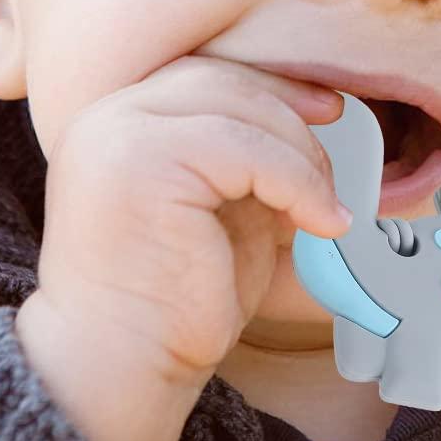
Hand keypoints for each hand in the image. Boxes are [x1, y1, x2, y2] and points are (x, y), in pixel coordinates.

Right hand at [15, 55, 348, 440]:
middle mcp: (107, 117)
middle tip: (333, 171)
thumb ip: (247, 164)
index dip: (271, 87)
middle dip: (292, 117)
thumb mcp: (220, 210)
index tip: (325, 110)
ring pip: (240, 109)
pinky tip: (319, 222)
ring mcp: (119, 134)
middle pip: (222, 81)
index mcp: (116, 122)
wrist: (121, 364)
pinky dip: (299, 182)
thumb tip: (317, 129)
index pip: (204, 76)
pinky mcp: (143, 162)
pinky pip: (248, 150)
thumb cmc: (171, 302)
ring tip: (324, 210)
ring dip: (301, 157)